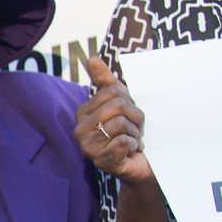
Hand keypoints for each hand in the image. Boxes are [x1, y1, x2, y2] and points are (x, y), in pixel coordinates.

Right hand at [76, 57, 151, 183]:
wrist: (141, 163)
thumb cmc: (129, 131)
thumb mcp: (120, 102)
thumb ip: (105, 81)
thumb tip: (91, 58)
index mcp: (82, 113)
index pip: (113, 91)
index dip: (130, 101)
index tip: (129, 115)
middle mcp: (80, 130)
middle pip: (118, 106)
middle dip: (135, 118)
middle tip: (133, 130)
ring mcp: (88, 147)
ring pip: (121, 124)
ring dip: (135, 133)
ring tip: (132, 141)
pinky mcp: (101, 161)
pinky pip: (123, 141)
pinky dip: (133, 145)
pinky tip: (130, 152)